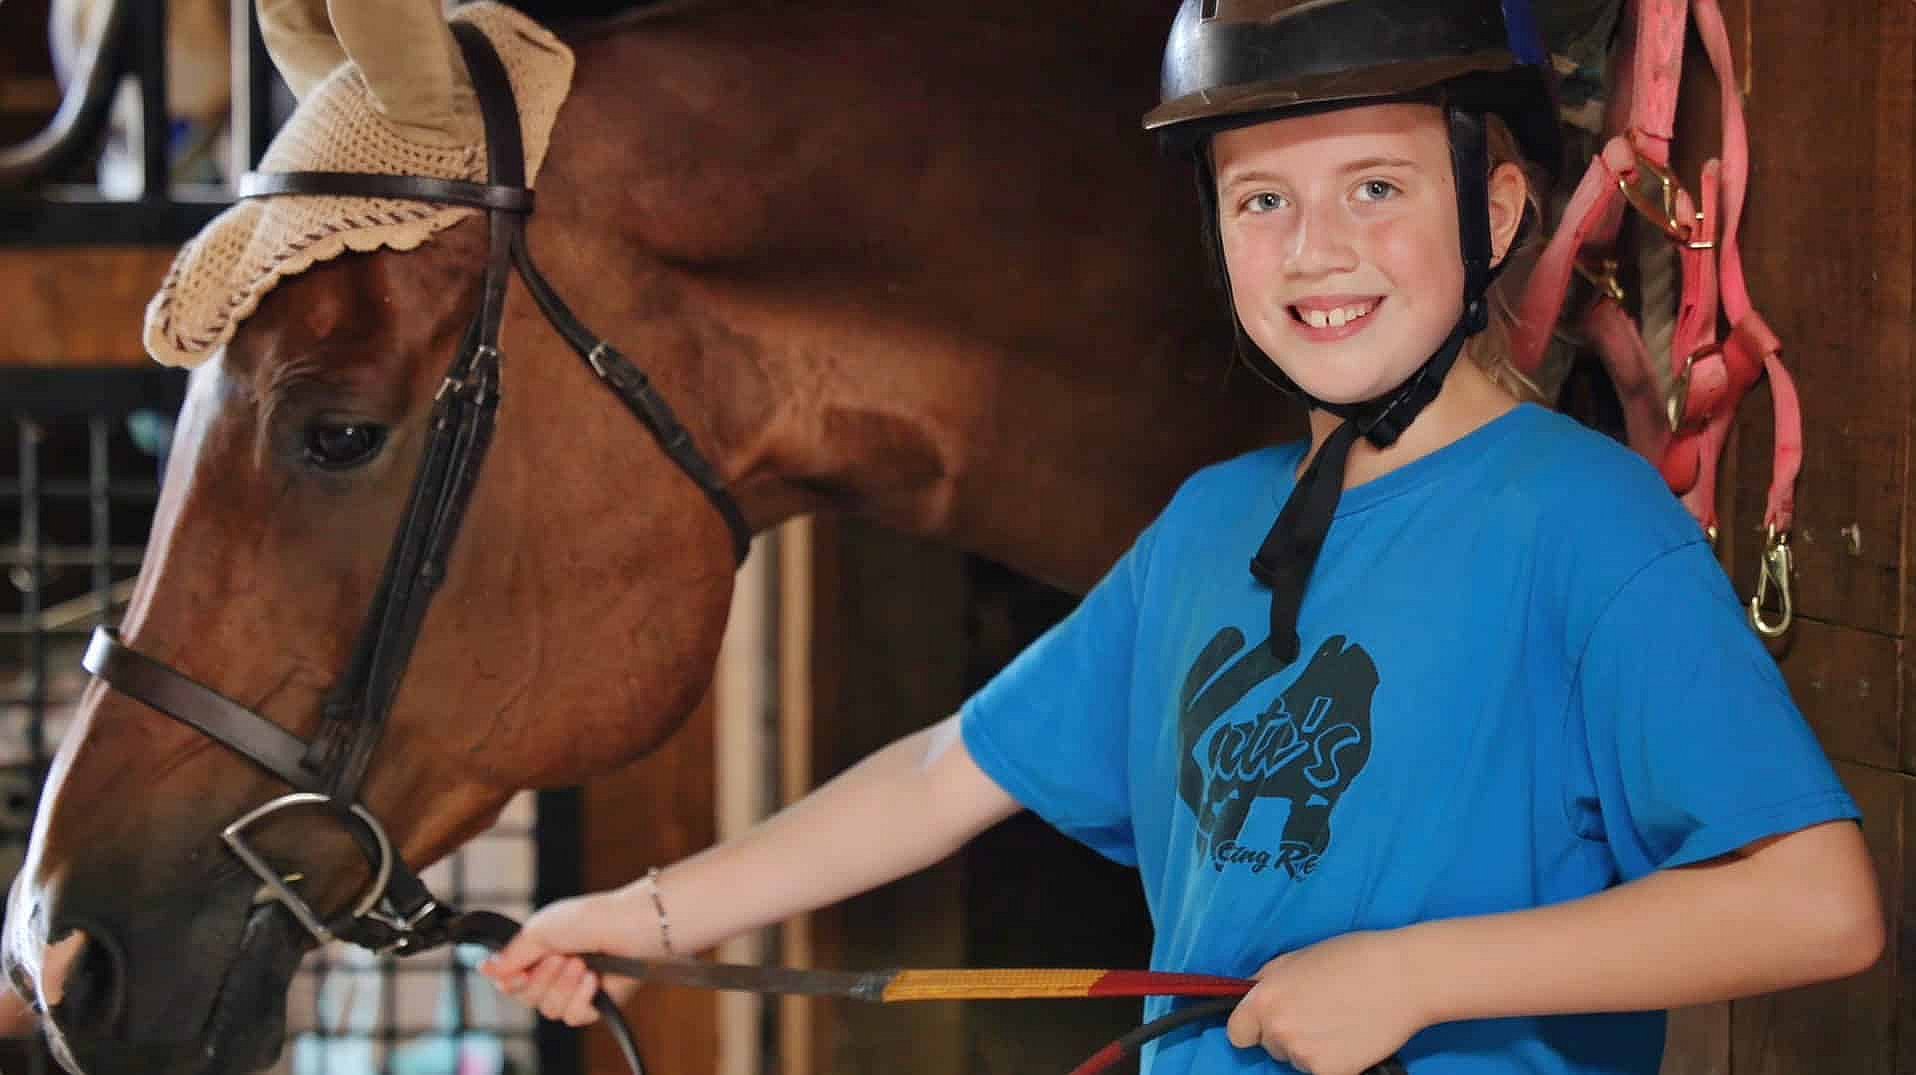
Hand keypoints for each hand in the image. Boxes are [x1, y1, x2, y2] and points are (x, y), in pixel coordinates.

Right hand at [479, 887, 650, 1026]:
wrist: (631, 927)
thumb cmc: (590, 919)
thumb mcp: (541, 930)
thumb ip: (512, 954)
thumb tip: (486, 969)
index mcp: (539, 951)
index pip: (510, 980)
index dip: (509, 982)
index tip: (516, 975)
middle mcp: (554, 971)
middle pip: (526, 998)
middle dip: (541, 979)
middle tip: (561, 958)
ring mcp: (575, 988)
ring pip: (549, 1010)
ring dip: (563, 986)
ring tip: (581, 964)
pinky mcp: (596, 1003)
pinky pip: (573, 1017)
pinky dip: (581, 999)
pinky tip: (593, 980)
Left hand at [1224, 930, 1426, 1074]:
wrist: (1402, 977)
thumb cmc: (1352, 957)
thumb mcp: (1297, 958)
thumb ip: (1270, 981)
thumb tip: (1252, 996)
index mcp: (1265, 1000)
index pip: (1237, 1032)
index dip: (1253, 1026)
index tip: (1271, 1021)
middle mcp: (1278, 1031)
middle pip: (1270, 1045)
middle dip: (1287, 1033)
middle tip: (1318, 1012)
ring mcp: (1303, 1056)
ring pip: (1296, 1059)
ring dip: (1311, 1047)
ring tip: (1339, 1021)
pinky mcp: (1330, 1073)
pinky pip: (1320, 1071)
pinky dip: (1333, 1060)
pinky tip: (1351, 1038)